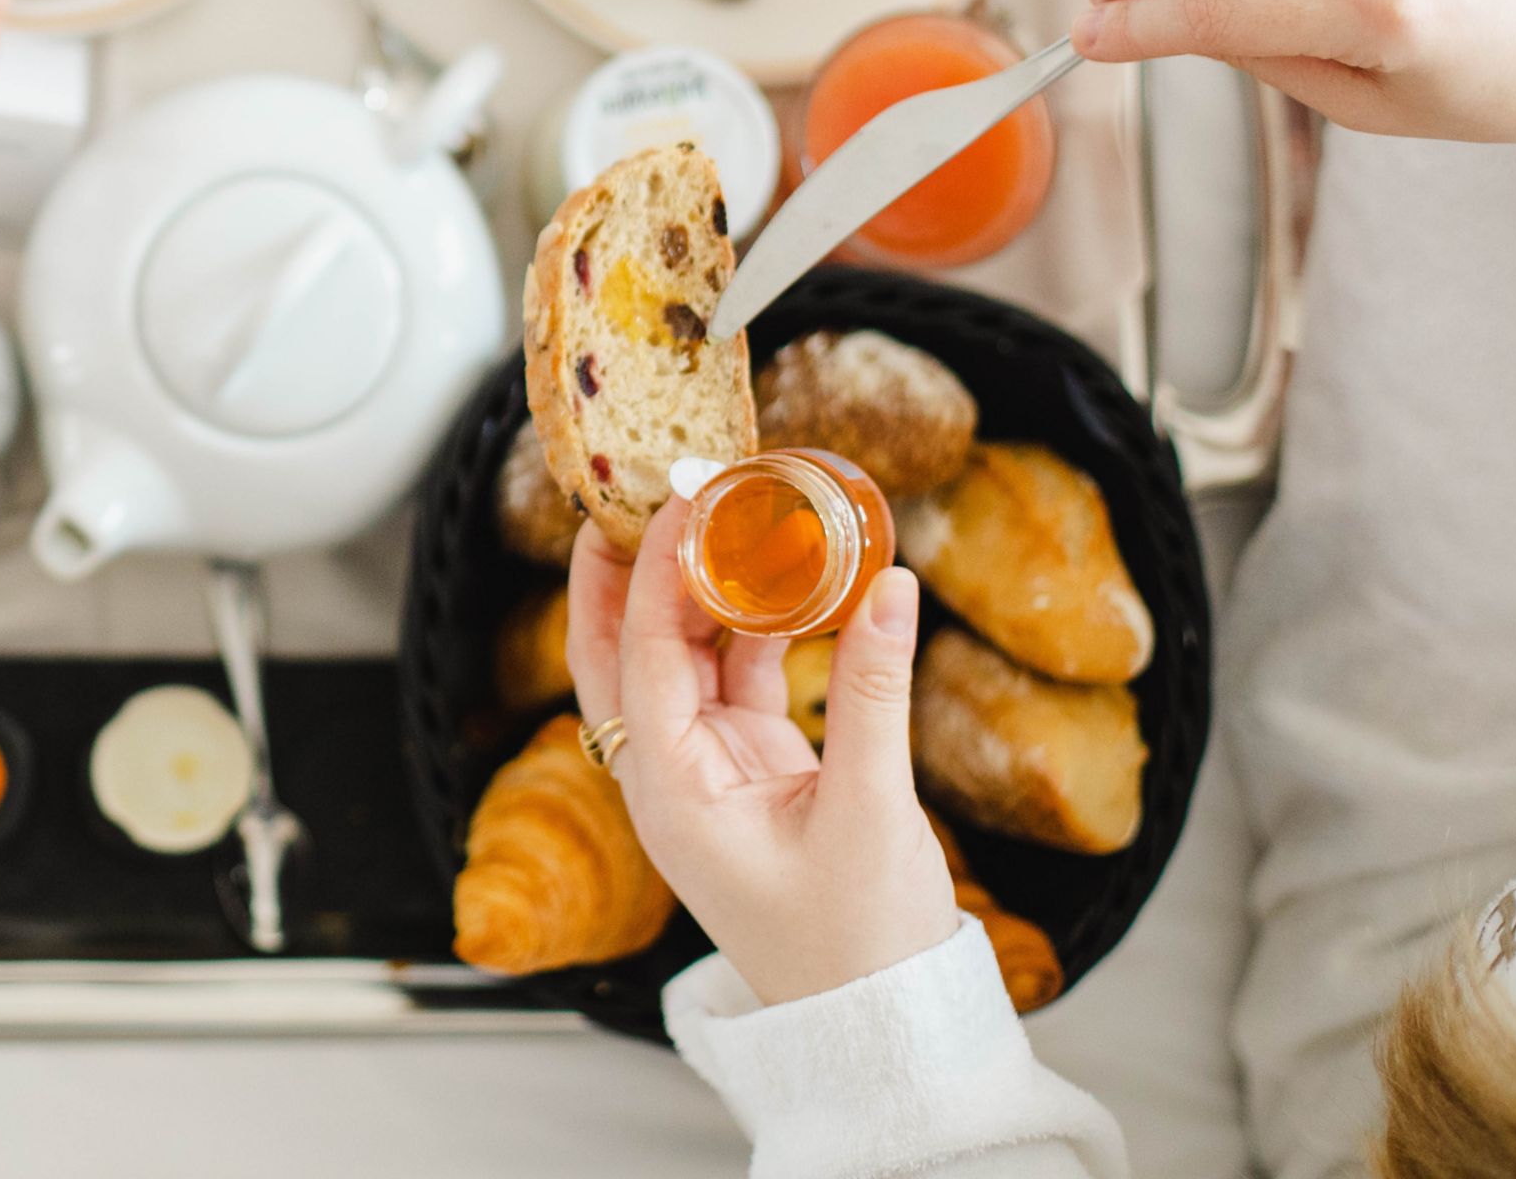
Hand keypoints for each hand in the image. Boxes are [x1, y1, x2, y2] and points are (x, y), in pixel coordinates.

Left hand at [564, 504, 955, 1004]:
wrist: (880, 1026)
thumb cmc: (859, 944)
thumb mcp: (871, 810)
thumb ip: (876, 692)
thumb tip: (893, 585)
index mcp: (667, 791)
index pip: (640, 653)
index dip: (658, 567)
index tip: (682, 495)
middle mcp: (669, 776)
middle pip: (623, 649)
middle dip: (630, 569)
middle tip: (649, 488)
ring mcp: (707, 772)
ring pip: (682, 659)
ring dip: (701, 591)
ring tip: (729, 514)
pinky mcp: (752, 772)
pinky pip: (738, 681)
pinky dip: (757, 630)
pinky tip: (788, 580)